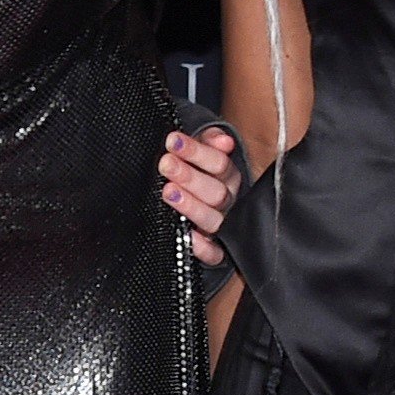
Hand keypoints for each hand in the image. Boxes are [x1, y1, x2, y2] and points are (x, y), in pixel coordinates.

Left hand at [161, 125, 239, 267]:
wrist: (198, 200)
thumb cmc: (195, 172)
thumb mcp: (201, 152)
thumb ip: (209, 142)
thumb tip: (224, 140)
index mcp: (227, 176)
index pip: (219, 163)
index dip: (197, 151)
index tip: (173, 141)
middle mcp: (228, 201)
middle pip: (216, 192)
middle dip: (190, 177)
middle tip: (166, 165)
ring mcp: (221, 225)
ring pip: (213, 219)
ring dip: (191, 206)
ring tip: (168, 192)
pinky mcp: (215, 250)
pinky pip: (214, 253)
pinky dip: (201, 247)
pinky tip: (186, 234)